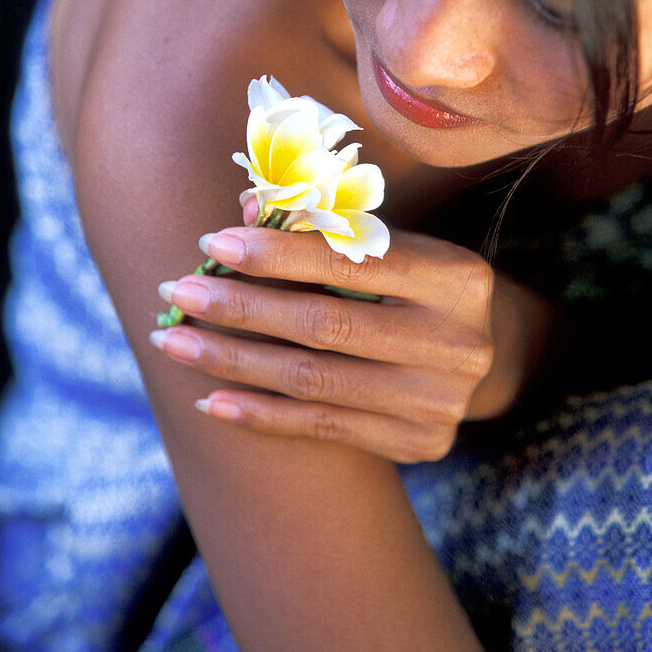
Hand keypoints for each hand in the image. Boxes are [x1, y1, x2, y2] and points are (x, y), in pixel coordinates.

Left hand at [151, 220, 547, 463]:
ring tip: (174, 342)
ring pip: (314, 381)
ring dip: (232, 361)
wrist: (476, 353)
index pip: (352, 262)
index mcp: (458, 277)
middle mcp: (459, 344)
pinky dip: (260, 414)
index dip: (279, 252)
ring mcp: (440, 402)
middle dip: (241, 307)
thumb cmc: (413, 282)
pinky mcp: (419, 444)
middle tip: (177, 292)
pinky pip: (322, 427)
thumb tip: (248, 207)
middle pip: (326, 325)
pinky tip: (210, 400)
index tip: (214, 243)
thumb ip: (324, 226)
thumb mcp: (388, 245)